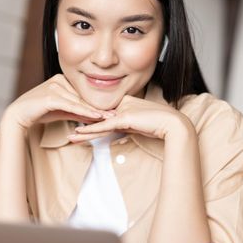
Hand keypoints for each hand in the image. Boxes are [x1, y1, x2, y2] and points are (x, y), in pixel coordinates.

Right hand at [3, 74, 112, 131]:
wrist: (18, 115)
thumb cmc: (39, 112)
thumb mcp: (62, 111)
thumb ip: (78, 112)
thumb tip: (96, 116)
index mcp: (62, 79)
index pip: (83, 93)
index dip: (97, 103)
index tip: (112, 110)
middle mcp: (59, 79)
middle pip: (83, 96)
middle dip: (99, 106)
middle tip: (117, 114)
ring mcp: (54, 86)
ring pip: (79, 101)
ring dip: (95, 110)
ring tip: (110, 117)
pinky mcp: (50, 96)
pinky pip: (71, 105)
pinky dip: (85, 112)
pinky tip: (96, 117)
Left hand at [68, 94, 192, 141]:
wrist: (172, 124)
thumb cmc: (158, 125)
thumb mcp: (139, 124)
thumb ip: (127, 126)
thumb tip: (118, 134)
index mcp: (124, 104)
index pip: (104, 116)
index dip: (91, 122)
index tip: (78, 129)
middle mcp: (121, 105)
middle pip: (98, 119)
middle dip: (83, 127)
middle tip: (70, 134)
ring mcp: (122, 110)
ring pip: (99, 123)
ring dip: (83, 131)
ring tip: (70, 137)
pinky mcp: (124, 118)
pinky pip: (105, 126)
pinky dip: (92, 130)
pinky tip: (81, 134)